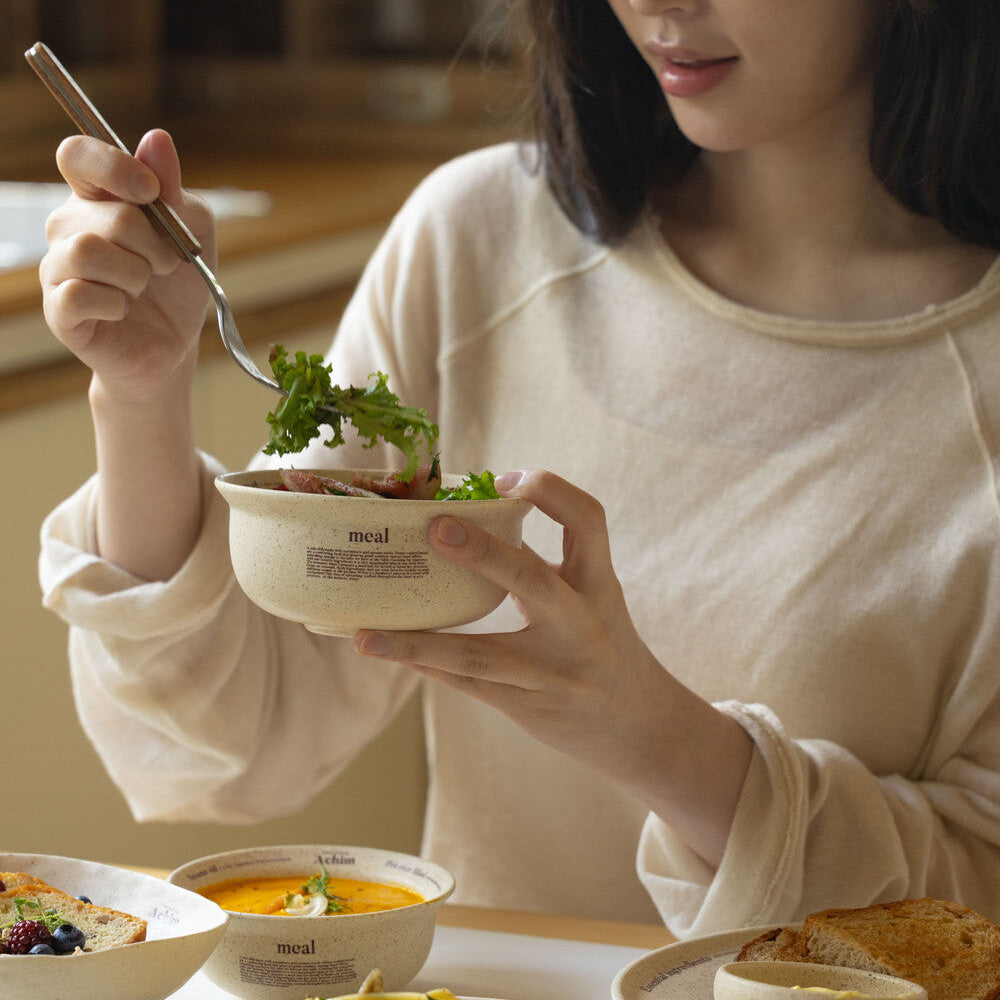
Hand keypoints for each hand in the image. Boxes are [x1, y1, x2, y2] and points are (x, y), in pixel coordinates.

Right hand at [40, 129, 214, 402]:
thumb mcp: (192, 233)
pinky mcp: (58, 309)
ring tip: (143, 288)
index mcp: (97, 198)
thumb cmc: (179, 285)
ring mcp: (58, 268)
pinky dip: (116, 303)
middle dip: (154, 244)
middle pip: (107, 214)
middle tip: (167, 265)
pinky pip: (80, 294)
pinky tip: (124, 310)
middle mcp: (68, 226)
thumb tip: (156, 139)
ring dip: (135, 274)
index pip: (78, 155)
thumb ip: (173, 191)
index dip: (113, 166)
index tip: (150, 191)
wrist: (174, 345)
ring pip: (89, 252)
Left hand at [354, 469, 752, 864]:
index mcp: (599, 586)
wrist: (639, 727)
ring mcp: (554, 674)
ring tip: (366, 637)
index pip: (588, 520)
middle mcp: (582, 627)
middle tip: (435, 526)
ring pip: (480, 655)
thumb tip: (481, 523)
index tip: (506, 479)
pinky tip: (390, 654)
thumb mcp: (594, 599)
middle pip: (534, 581)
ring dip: (418, 644)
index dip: (550, 491)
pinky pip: (469, 685)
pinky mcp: (528, 707)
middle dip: (485, 552)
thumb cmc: (607, 646)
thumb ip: (549, 566)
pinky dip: (427, 666)